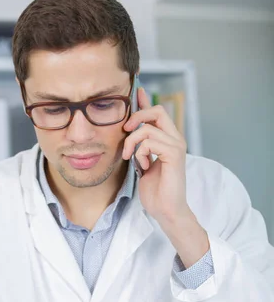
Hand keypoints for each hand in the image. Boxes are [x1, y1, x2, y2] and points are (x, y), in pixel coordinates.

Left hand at [122, 87, 188, 225]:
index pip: (157, 112)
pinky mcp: (174, 155)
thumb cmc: (155, 191)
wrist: (166, 210)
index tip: (135, 91)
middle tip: (125, 131)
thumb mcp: (142, 163)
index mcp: (168, 139)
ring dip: (132, 143)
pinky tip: (143, 166)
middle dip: (136, 117)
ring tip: (130, 158)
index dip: (145, 101)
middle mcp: (175, 139)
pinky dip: (141, 153)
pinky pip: (150, 142)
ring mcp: (176, 146)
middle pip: (156, 111)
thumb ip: (139, 146)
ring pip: (148, 128)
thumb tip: (129, 132)